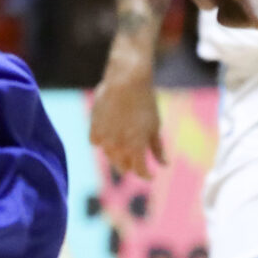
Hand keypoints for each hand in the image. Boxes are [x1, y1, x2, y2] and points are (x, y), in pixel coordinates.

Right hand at [88, 53, 164, 179]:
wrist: (125, 82)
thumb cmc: (145, 103)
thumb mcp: (155, 126)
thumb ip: (158, 148)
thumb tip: (164, 165)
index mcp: (136, 147)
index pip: (140, 171)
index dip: (147, 175)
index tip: (151, 175)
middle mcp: (118, 146)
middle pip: (122, 167)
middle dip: (131, 167)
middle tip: (137, 162)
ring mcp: (104, 137)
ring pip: (109, 156)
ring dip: (117, 156)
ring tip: (124, 149)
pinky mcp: (93, 127)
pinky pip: (96, 142)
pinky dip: (102, 142)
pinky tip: (109, 136)